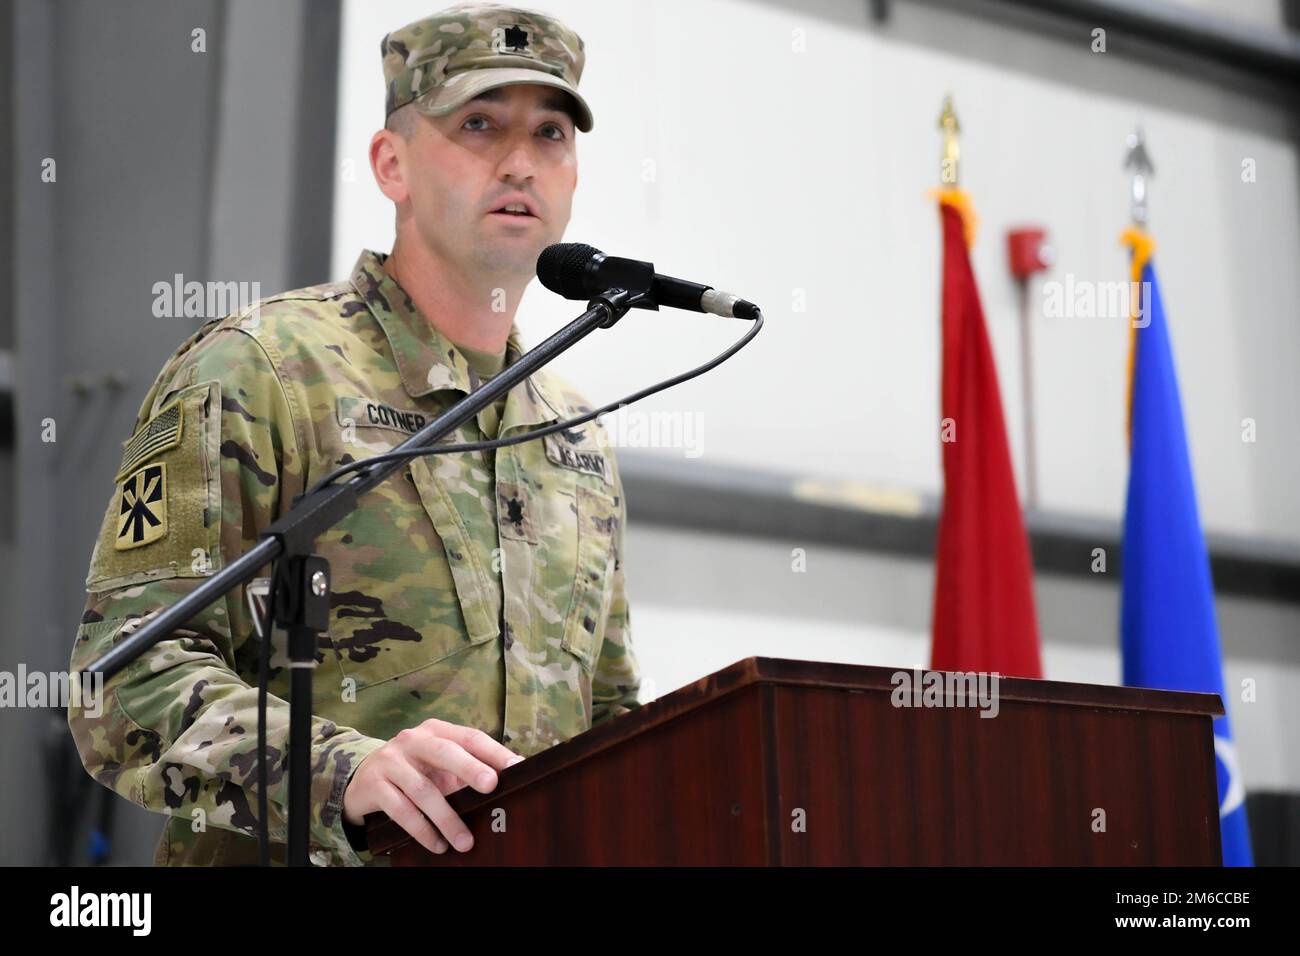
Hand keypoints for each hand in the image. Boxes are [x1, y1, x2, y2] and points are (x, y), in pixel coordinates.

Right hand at [342, 718, 522, 853]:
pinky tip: (437, 844)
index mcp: (436, 731)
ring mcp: (391, 761)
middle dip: (470, 768)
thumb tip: (509, 785)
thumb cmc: (413, 771)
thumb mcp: (438, 765)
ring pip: (424, 789)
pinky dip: (421, 829)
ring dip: (447, 818)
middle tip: (491, 786)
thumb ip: (466, 771)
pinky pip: (401, 809)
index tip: (517, 767)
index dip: (494, 752)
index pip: (470, 737)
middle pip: (445, 753)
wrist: (362, 779)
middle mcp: (413, 740)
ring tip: (465, 842)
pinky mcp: (374, 785)